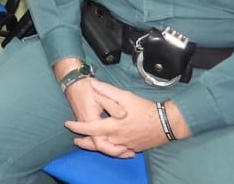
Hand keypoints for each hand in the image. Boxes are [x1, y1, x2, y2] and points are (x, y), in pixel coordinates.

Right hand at [59, 76, 132, 157]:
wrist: (74, 83)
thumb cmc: (87, 88)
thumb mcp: (101, 94)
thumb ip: (112, 105)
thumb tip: (124, 115)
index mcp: (91, 120)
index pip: (99, 142)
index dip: (113, 148)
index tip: (126, 147)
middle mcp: (87, 126)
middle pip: (99, 146)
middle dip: (115, 152)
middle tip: (130, 153)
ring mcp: (86, 125)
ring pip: (96, 143)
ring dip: (111, 148)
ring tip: (127, 151)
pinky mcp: (87, 123)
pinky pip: (95, 137)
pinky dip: (106, 142)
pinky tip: (117, 141)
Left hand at [63, 78, 183, 155]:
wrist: (166, 123)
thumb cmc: (145, 109)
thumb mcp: (125, 96)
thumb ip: (107, 91)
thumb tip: (92, 83)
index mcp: (113, 126)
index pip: (90, 128)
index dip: (77, 127)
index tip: (68, 124)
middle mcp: (118, 139)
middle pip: (96, 144)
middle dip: (84, 142)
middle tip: (75, 139)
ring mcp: (126, 145)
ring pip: (107, 149)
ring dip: (96, 146)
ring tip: (89, 143)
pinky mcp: (134, 148)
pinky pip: (119, 150)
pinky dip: (111, 149)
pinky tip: (108, 145)